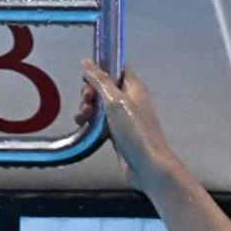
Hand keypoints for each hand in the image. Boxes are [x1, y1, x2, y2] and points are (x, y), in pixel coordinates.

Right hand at [77, 61, 177, 187]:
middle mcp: (132, 102)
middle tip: (87, 100)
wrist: (147, 166)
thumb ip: (100, 80)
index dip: (101, 69)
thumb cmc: (138, 134)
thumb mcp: (115, 100)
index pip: (117, 68)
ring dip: (87, 107)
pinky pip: (100, 122)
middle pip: (104, 87)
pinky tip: (83, 125)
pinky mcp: (118, 133)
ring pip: (100, 106)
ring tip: (85, 115)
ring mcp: (125, 118)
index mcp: (135, 89)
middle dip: (90, 91)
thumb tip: (88, 63)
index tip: (88, 75)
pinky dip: (90, 122)